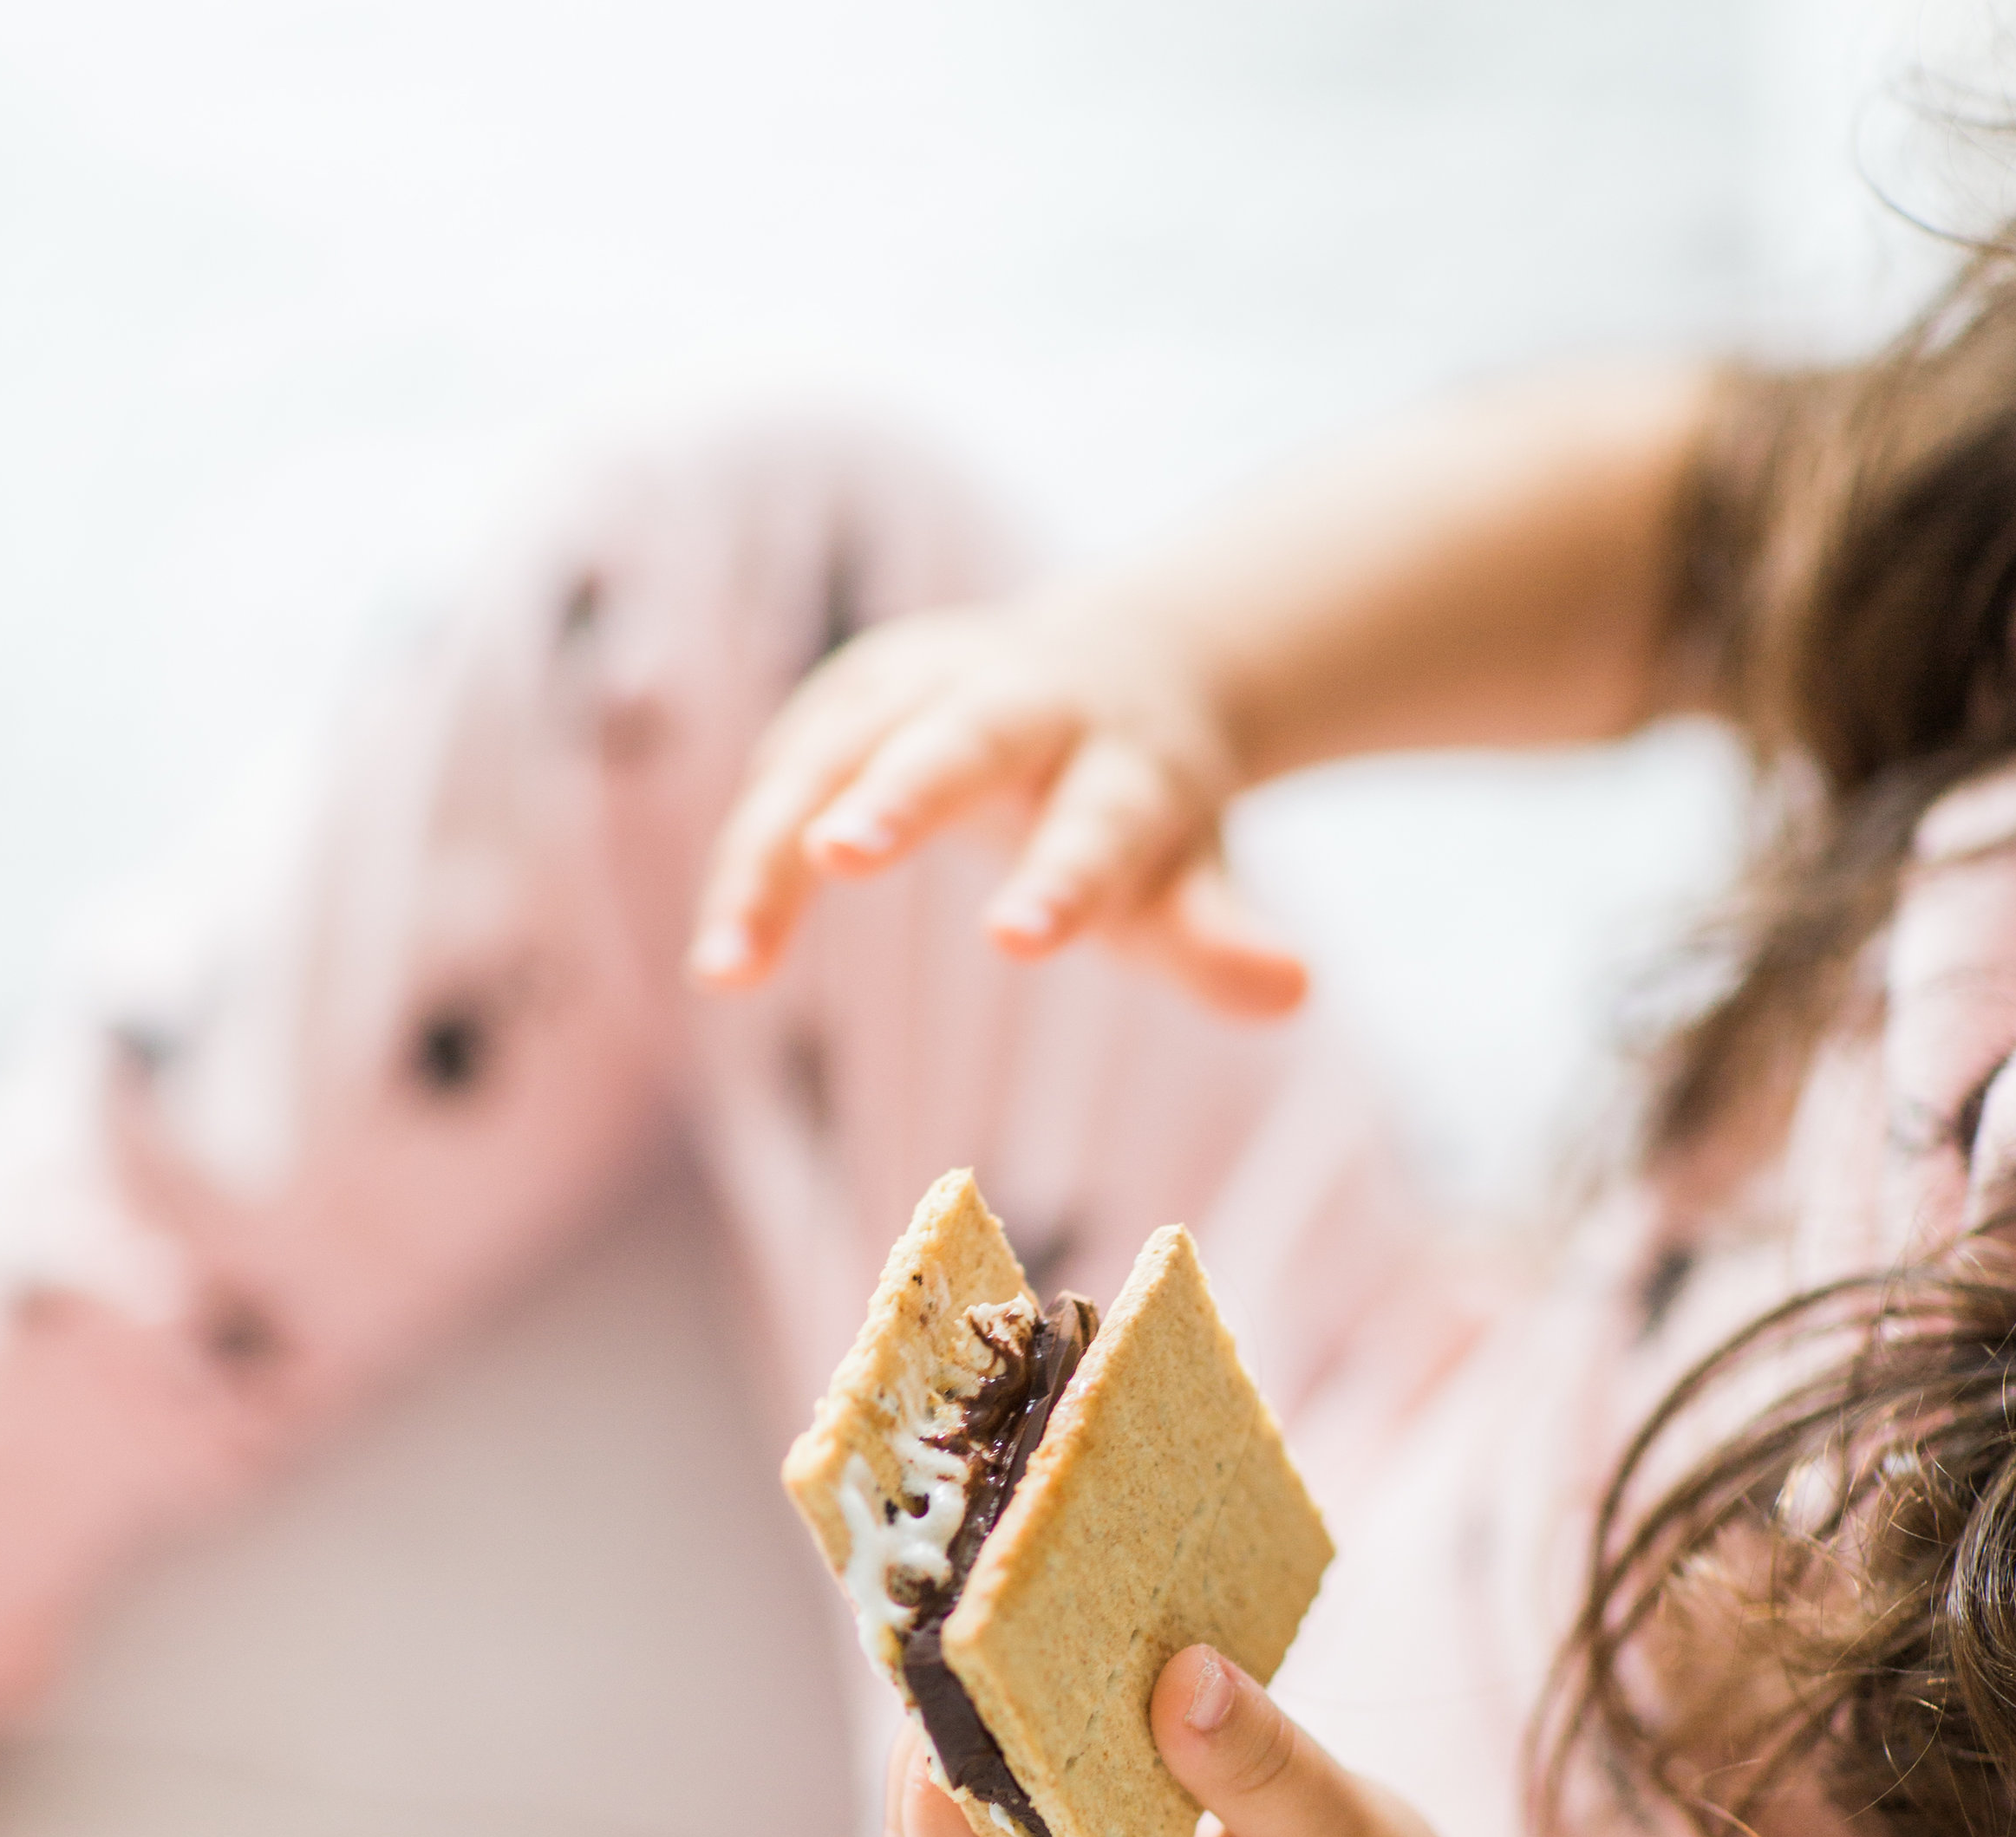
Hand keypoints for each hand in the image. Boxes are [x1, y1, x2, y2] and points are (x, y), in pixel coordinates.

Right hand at [686, 590, 1307, 1016]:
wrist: (1109, 666)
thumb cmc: (1148, 810)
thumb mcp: (1191, 874)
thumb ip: (1221, 938)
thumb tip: (1293, 991)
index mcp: (1121, 756)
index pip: (1101, 820)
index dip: (1063, 878)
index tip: (1020, 943)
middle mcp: (1018, 702)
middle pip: (957, 742)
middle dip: (899, 793)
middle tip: (842, 856)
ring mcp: (919, 687)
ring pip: (834, 759)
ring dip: (773, 850)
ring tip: (728, 968)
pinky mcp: (844, 701)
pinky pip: (779, 785)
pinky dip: (745, 863)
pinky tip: (722, 955)